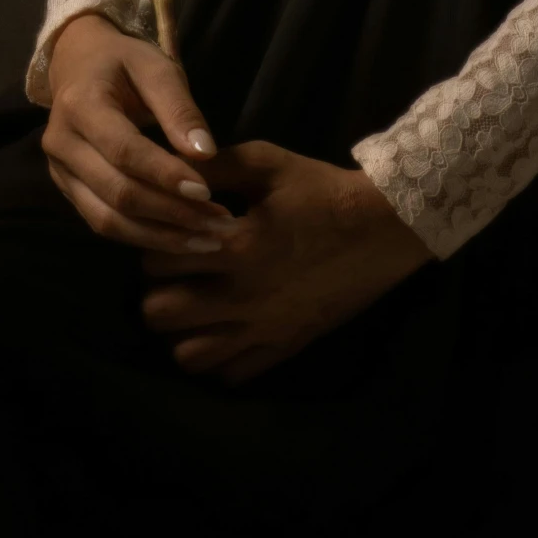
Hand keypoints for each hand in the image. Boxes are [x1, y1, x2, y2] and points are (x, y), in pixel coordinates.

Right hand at [42, 12, 235, 250]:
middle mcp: (61, 144)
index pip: (124, 151)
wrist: (79, 63)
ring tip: (208, 240)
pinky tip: (180, 238)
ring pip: (107, 220)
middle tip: (219, 224)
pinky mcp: (67, 191)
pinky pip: (103, 223)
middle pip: (116, 193)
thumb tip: (205, 154)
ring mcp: (59, 172)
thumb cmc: (123, 62)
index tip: (207, 192)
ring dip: (160, 236)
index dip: (165, 175)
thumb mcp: (155, 67)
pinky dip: (144, 236)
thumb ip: (179, 108)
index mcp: (79, 105)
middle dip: (171, 214)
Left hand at [139, 140, 434, 383]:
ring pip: (188, 356)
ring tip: (196, 306)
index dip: (153, 246)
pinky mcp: (284, 347)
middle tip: (175, 274)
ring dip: (183, 330)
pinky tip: (226, 328)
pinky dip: (219, 356)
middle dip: (159, 292)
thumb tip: (168, 168)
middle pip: (160, 316)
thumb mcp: (268, 163)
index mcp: (236, 247)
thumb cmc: (322, 190)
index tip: (169, 236)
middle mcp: (243, 296)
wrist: (384, 226)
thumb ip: (216, 167)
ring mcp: (263, 328)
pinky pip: (230, 374)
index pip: (156, 261)